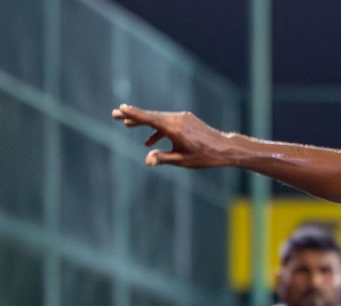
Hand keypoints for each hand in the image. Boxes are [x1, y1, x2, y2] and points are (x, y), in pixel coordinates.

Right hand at [111, 104, 236, 168]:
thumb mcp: (182, 161)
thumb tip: (147, 161)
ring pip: (159, 119)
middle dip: (132, 116)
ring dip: (144, 123)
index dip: (134, 114)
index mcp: (174, 128)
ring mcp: (183, 118)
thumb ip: (163, 158)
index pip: (149, 119)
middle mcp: (177, 119)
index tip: (121, 109)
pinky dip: (158, 130)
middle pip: (151, 116)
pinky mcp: (187, 120)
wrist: (224, 149)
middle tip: (115, 114)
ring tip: (127, 126)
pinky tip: (149, 141)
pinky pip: (168, 123)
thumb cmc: (204, 157)